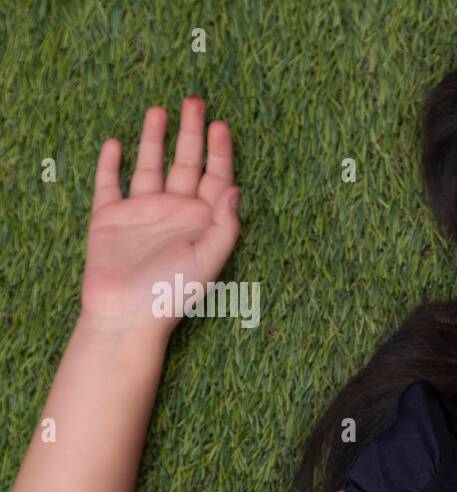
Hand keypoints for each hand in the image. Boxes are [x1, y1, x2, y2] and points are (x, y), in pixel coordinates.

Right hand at [81, 97, 240, 337]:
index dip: (220, 151)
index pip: (215, 177)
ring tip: (158, 110)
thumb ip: (226, 224)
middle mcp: (174, 212)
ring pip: (149, 166)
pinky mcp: (110, 218)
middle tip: (195, 100)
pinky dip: (111, 164)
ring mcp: (141, 213)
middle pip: (185, 163)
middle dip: (190, 132)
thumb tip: (235, 187)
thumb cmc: (174, 293)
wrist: (128, 315)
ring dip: (153, 139)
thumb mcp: (210, 259)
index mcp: (202, 221)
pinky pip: (109, 185)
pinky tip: (115, 143)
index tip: (222, 124)